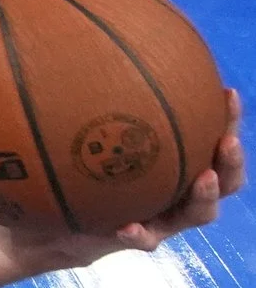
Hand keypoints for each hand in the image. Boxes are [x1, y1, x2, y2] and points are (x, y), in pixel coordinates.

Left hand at [10, 90, 241, 266]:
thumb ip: (101, 103)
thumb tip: (91, 48)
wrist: (57, 220)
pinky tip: (126, 227)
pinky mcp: (138, 238)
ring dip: (203, 196)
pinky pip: (145, 239)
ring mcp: (164, 218)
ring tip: (202, 179)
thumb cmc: (81, 170)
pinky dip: (139, 233)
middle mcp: (180, 192)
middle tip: (226, 142)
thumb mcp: (89, 135)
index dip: (227, 119)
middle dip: (231, 161)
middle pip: (224, 179)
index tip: (226, 92)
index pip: (212, 139)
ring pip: (199, 213)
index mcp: (178, 164)